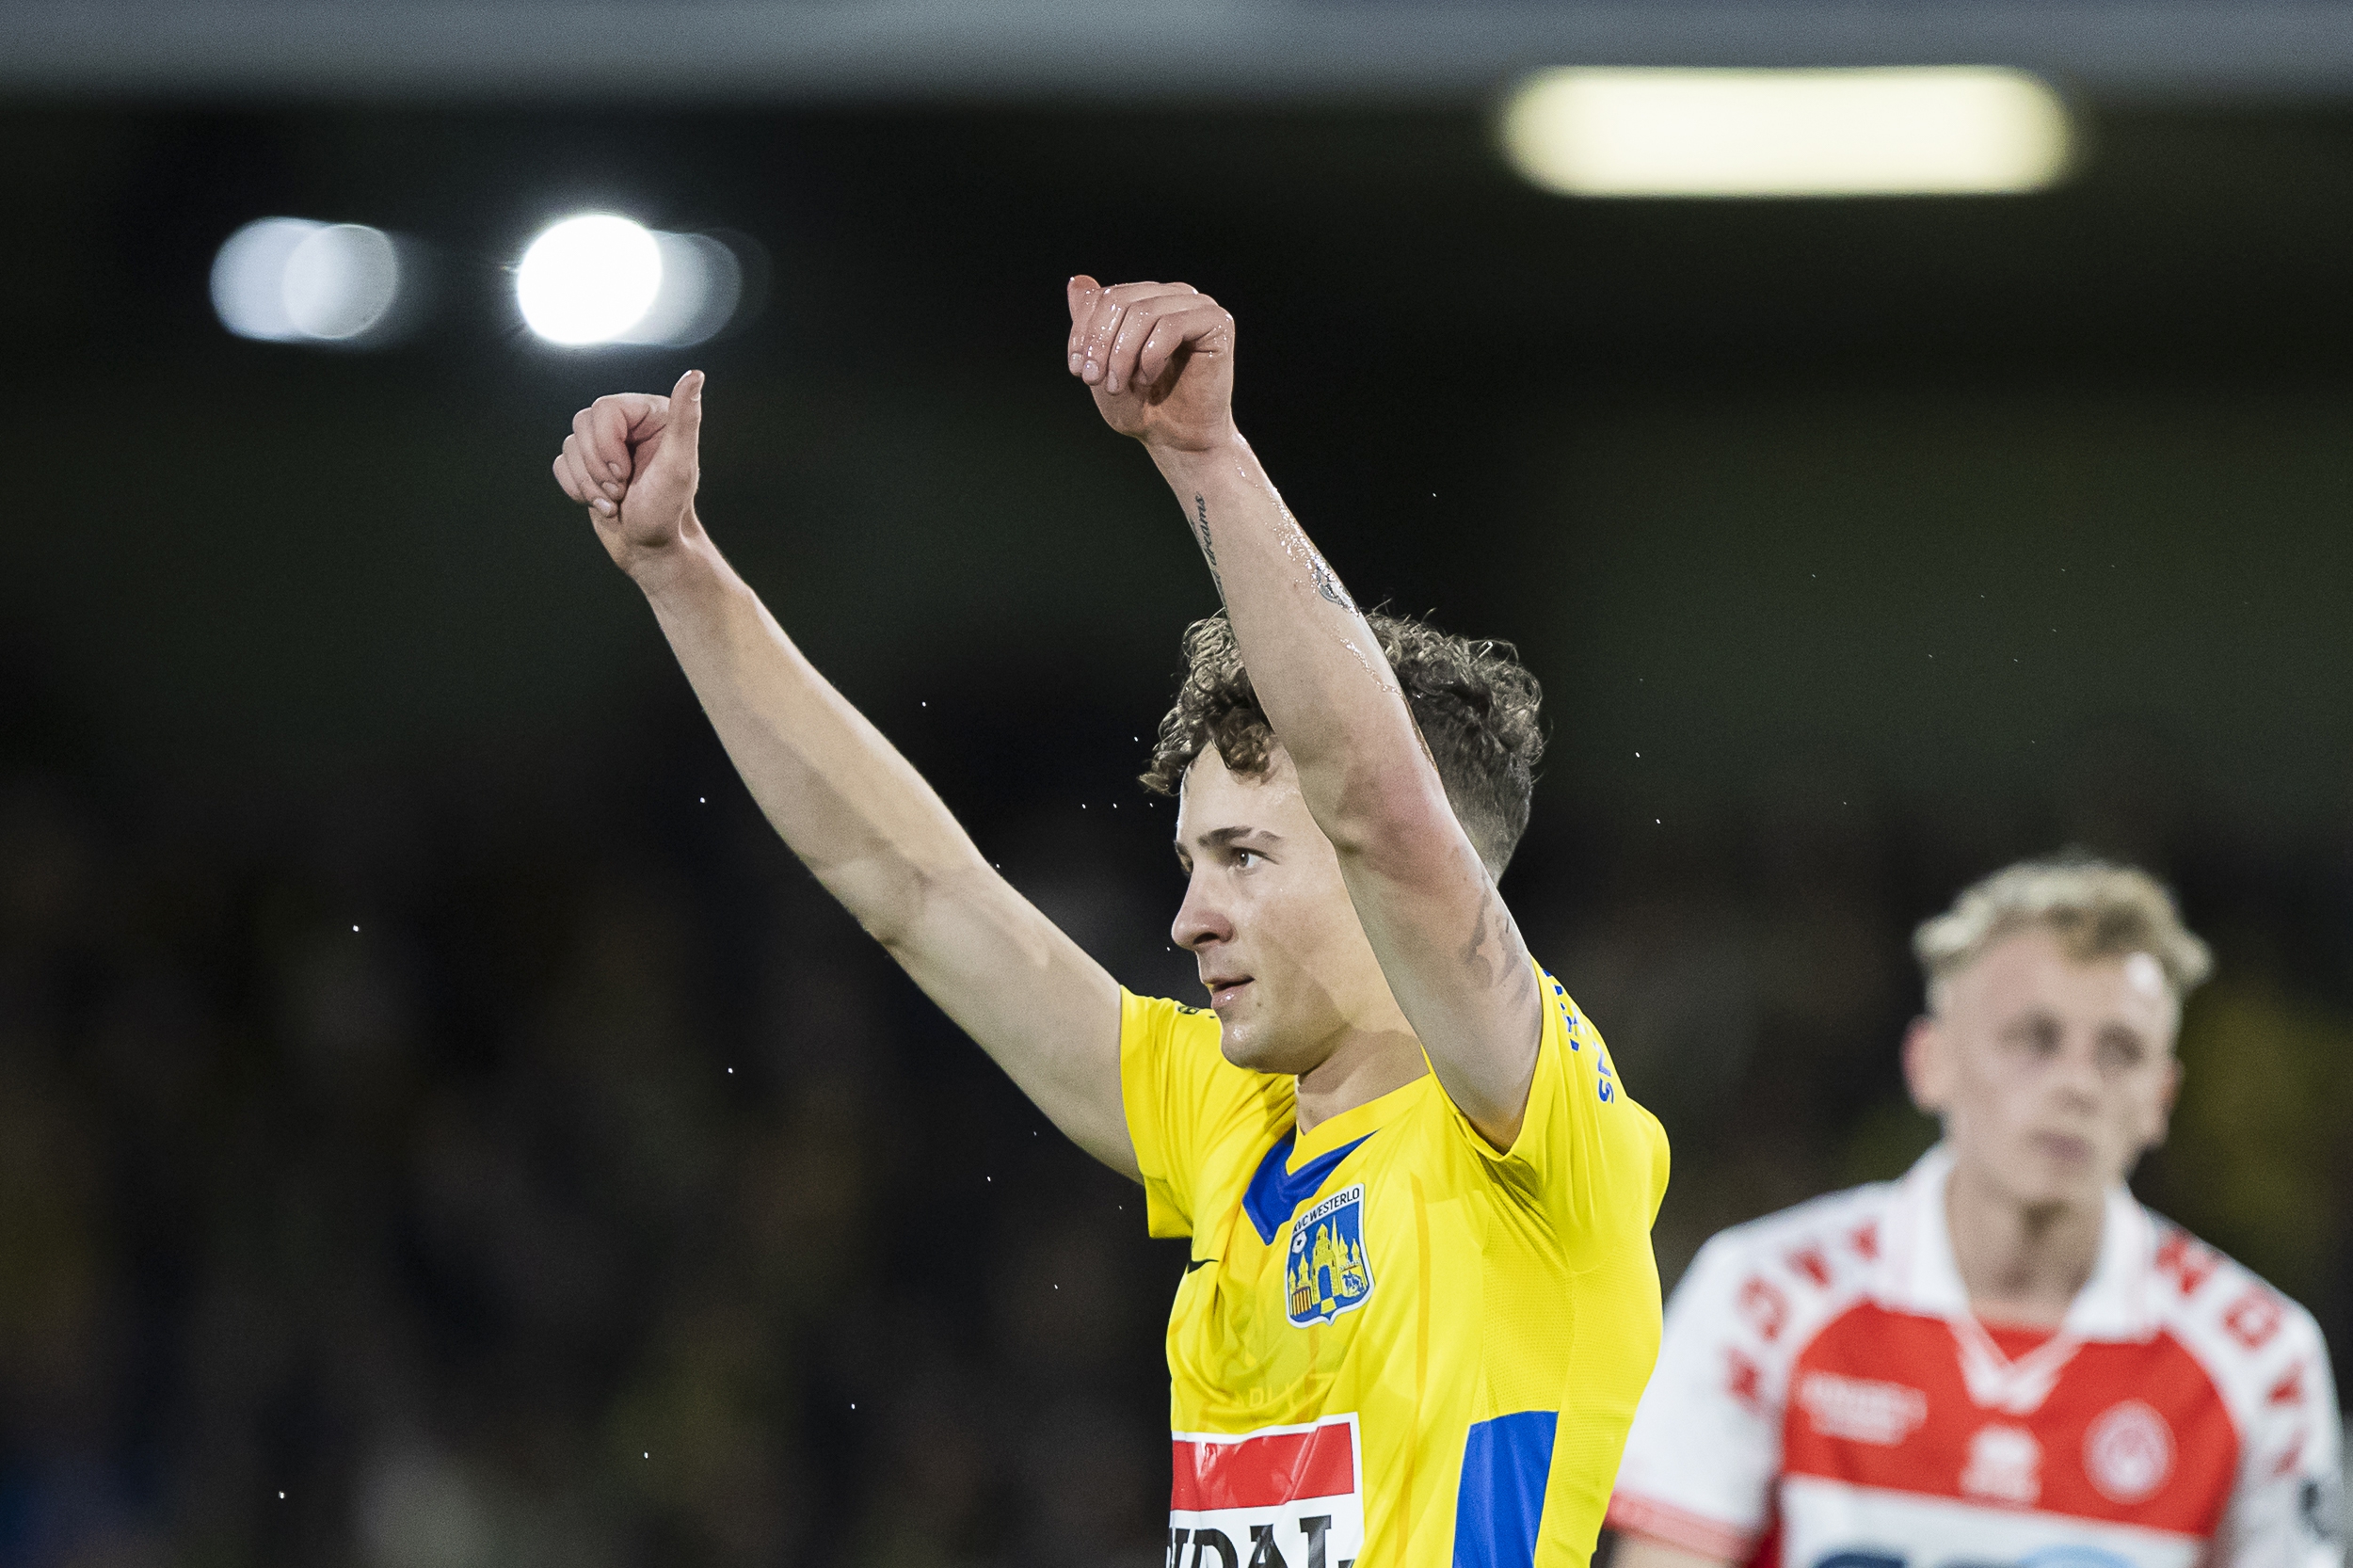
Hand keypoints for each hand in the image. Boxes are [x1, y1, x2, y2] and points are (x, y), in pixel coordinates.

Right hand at [551, 369, 705, 583]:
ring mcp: (605, 444)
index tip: (626, 473)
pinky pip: (560, 464)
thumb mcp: (679, 464)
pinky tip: (601, 504)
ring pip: (569, 445)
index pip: (604, 408)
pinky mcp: (588, 465)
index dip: (607, 444)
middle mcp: (628, 423)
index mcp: (652, 414)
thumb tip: (695, 375)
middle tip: (621, 490)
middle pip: (582, 424)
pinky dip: (576, 488)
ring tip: (614, 501)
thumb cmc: (667, 511)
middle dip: (597, 466)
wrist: (650, 549)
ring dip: (588, 482)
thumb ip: (685, 419)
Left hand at [1065, 277, 1235, 452]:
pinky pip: (1170, 326)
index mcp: (1146, 299)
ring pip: (1143, 312)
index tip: (1077, 370)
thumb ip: (1090, 323)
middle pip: (1120, 299)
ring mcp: (1197, 306)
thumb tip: (1077, 280)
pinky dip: (1150, 357)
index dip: (1083, 331)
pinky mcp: (1217, 323)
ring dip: (1122, 354)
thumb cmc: (1142, 407)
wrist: (1178, 441)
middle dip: (1099, 344)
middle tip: (1094, 380)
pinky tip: (1148, 378)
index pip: (1104, 295)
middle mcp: (1173, 295)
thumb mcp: (1102, 363)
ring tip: (1118, 385)